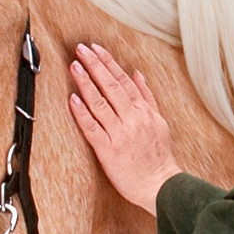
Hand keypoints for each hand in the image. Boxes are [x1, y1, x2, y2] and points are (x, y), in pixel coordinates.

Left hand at [68, 41, 182, 211]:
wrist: (160, 185)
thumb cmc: (158, 156)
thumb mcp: (159, 121)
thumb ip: (147, 97)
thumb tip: (137, 74)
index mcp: (144, 111)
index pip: (123, 80)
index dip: (108, 62)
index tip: (95, 48)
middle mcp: (132, 119)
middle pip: (111, 86)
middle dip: (94, 65)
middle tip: (80, 49)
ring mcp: (120, 134)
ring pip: (100, 103)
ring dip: (86, 82)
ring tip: (74, 66)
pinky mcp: (108, 151)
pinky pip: (92, 128)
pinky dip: (82, 113)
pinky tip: (73, 98)